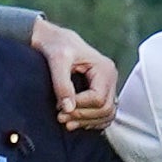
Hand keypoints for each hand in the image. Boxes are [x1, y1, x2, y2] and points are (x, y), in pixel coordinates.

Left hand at [29, 15, 117, 132]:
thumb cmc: (54, 45)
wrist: (51, 39)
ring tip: (66, 121)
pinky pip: (104, 113)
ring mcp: (107, 85)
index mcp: (104, 68)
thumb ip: (61, 83)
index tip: (59, 107)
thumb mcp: (56, 60)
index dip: (79, 107)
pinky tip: (76, 121)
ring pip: (107, 114)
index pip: (98, 99)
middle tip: (60, 117)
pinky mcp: (101, 91)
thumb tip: (68, 108)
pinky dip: (92, 121)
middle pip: (105, 109)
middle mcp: (110, 77)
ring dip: (87, 122)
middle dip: (82, 116)